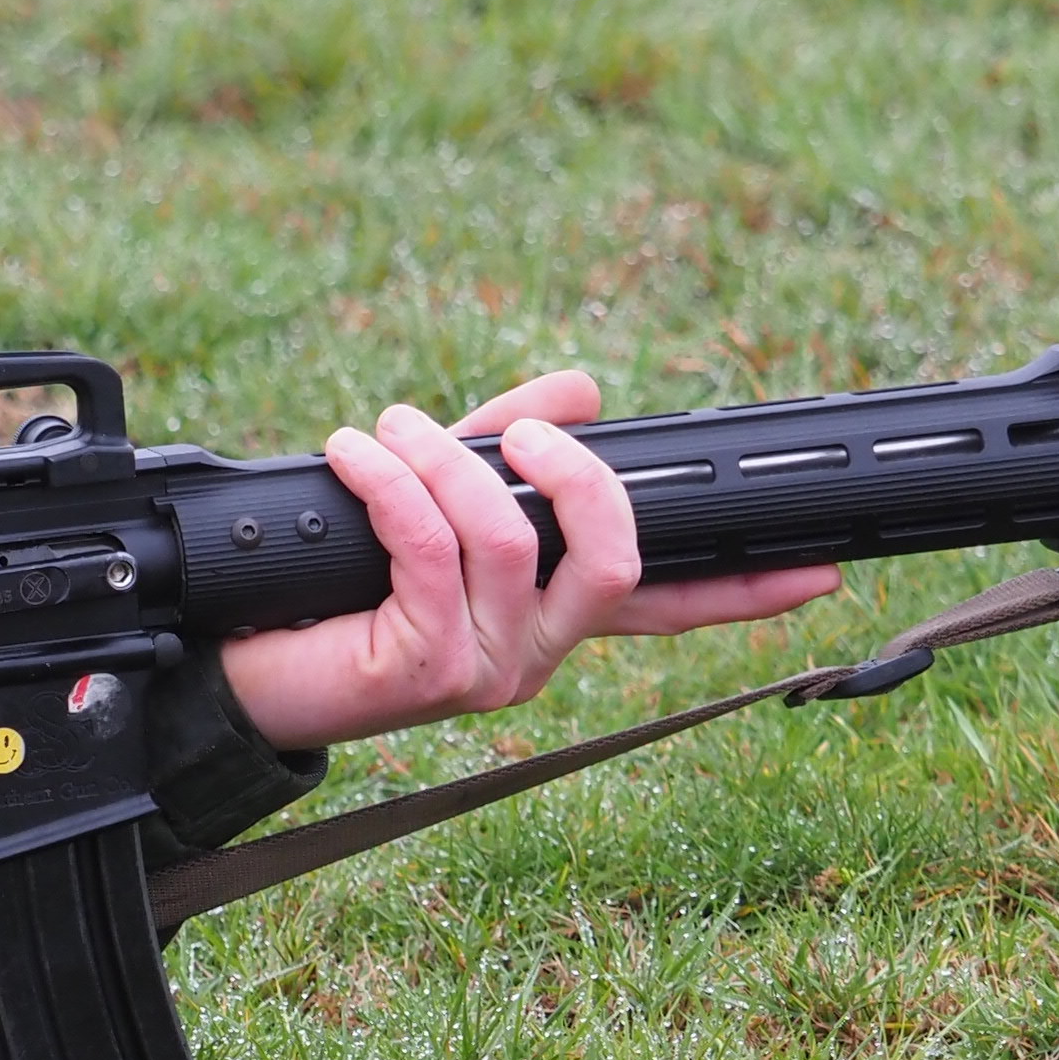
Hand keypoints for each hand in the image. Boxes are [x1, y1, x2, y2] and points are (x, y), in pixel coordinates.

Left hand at [218, 369, 837, 753]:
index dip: (746, 590)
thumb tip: (584, 389)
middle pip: (614, 555)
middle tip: (519, 435)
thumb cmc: (330, 584)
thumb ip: (503, 447)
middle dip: (573, 473)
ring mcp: (486, 668)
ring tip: (386, 429)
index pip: (671, 604)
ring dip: (439, 458)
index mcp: (553, 614)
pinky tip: (354, 452)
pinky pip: (428, 546)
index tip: (819, 569)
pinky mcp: (425, 670)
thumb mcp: (432, 495)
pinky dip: (390, 478)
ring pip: (504, 537)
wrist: (238, 665)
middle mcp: (535, 652)